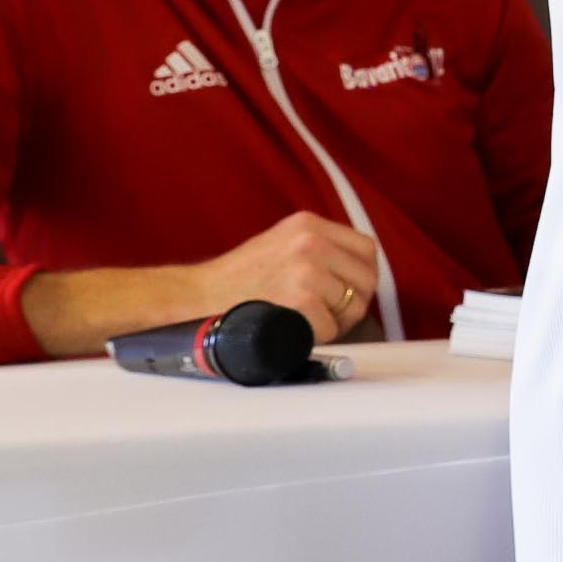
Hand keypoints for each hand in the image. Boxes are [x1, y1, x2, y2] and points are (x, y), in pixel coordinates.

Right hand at [198, 212, 379, 340]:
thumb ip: (319, 249)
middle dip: (355, 303)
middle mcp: (311, 241)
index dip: (363, 275)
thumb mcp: (281, 243)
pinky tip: (295, 329)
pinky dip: (318, 336)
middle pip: (366, 278)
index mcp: (309, 224)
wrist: (196, 297)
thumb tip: (358, 271)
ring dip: (335, 322)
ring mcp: (307, 270)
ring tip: (306, 321)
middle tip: (333, 316)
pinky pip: (331, 327)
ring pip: (352, 305)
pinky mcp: (301, 300)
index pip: (366, 248)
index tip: (352, 291)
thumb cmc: (237, 279)